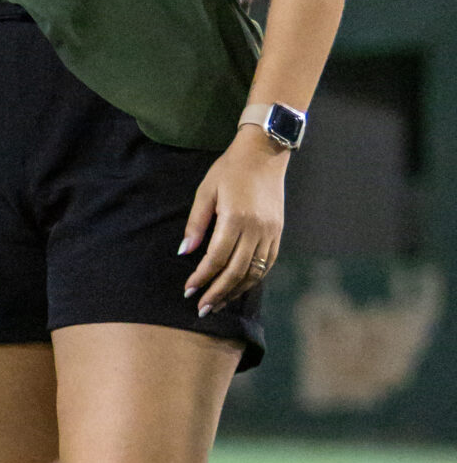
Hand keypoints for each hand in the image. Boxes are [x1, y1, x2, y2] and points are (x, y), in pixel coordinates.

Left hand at [180, 129, 285, 311]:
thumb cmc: (229, 170)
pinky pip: (267, 264)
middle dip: (218, 293)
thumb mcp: (206, 191)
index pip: (217, 258)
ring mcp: (271, 232)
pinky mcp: (278, 232)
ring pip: (254, 272)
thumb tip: (184, 252)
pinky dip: (252, 280)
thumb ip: (196, 223)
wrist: (265, 154)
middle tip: (202, 309)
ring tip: (218, 304)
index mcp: (236, 218)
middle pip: (237, 271)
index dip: (202, 277)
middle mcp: (256, 229)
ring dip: (235, 291)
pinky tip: (238, 288)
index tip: (188, 290)